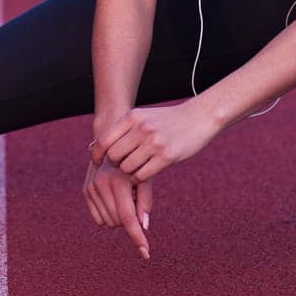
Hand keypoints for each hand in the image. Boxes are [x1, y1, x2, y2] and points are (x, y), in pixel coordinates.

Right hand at [81, 156, 151, 260]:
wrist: (113, 145)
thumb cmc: (136, 164)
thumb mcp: (145, 179)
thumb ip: (145, 202)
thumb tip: (144, 226)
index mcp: (120, 181)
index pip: (129, 218)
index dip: (137, 237)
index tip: (146, 253)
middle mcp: (102, 184)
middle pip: (119, 222)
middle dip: (129, 217)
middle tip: (133, 197)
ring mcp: (92, 187)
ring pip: (109, 222)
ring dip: (119, 215)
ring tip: (123, 194)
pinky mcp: (86, 190)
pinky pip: (99, 219)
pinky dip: (109, 213)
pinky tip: (112, 197)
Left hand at [90, 101, 219, 183]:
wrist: (199, 117)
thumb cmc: (168, 120)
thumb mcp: (144, 116)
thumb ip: (124, 129)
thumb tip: (96, 146)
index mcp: (133, 117)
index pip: (105, 139)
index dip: (98, 154)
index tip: (98, 162)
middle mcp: (142, 128)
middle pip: (114, 156)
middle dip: (116, 164)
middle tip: (123, 165)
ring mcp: (154, 142)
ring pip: (127, 167)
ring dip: (128, 173)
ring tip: (136, 169)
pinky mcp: (166, 156)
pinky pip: (142, 175)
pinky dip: (139, 179)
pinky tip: (144, 174)